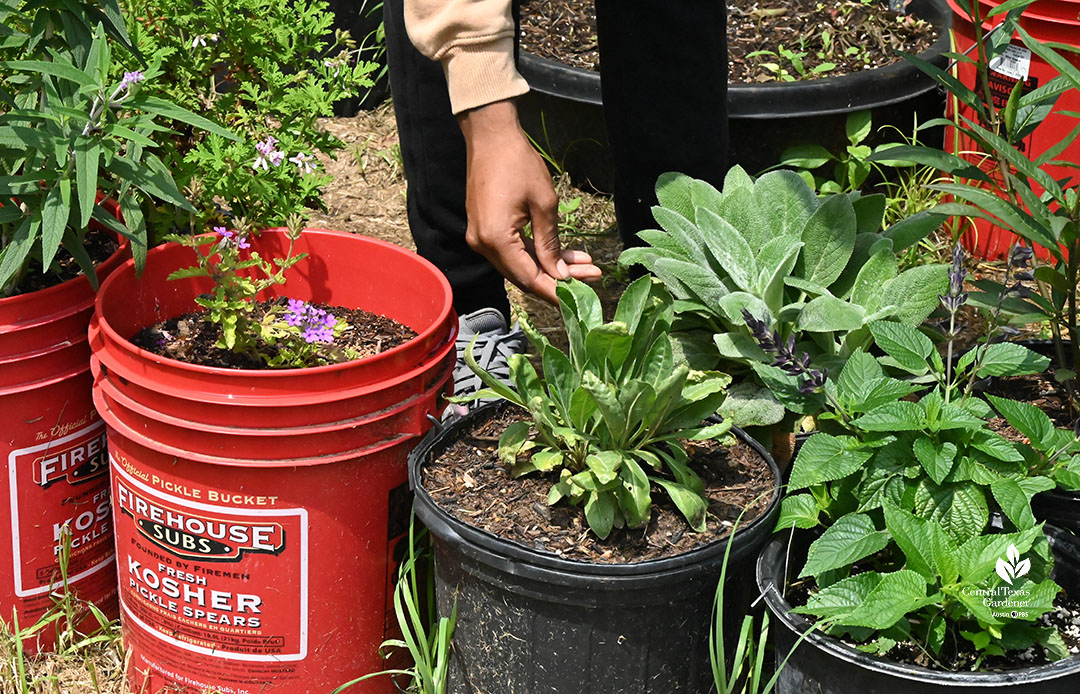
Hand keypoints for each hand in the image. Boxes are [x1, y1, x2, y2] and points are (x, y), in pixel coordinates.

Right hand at [459, 100, 601, 303]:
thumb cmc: (518, 163)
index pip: (529, 278)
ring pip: (521, 264)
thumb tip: (559, 275)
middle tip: (591, 278)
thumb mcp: (544, 204)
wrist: (490, 136)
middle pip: (524, 275)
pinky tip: (563, 255)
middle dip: (558, 280)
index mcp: (497, 240)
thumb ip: (550, 244)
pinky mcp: (485, 229)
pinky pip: (513, 251)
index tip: (580, 300)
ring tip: (585, 265)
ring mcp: (481, 238)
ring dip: (551, 267)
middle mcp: (483, 245)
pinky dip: (537, 253)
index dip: (555, 292)